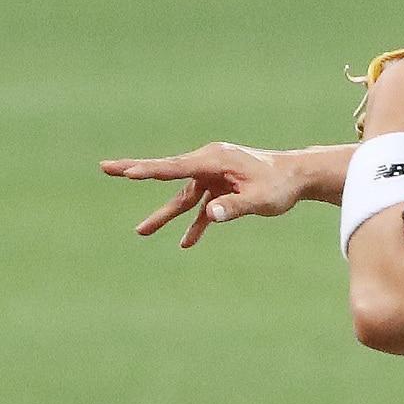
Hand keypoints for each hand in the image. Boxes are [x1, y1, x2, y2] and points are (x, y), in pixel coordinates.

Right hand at [100, 142, 306, 247]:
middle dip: (137, 171)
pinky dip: (195, 225)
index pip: (176, 167)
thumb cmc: (280, 186)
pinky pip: (201, 208)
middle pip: (168, 172)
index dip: (149, 170)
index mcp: (214, 160)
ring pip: (183, 198)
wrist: (297, 177)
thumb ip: (234, 207)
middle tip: (105, 168)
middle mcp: (208, 164)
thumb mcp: (260, 200)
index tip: (127, 172)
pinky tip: (185, 243)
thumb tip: (210, 215)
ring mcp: (213, 177)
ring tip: (140, 231)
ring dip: (164, 215)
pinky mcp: (220, 189)